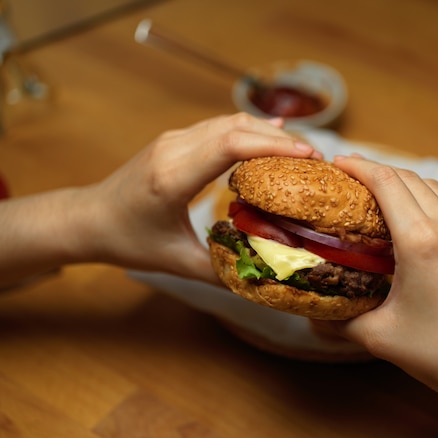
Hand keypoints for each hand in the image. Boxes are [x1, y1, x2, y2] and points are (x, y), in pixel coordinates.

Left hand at [83, 113, 320, 281]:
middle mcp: (173, 149)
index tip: (309, 157)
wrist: (88, 218)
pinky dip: (249, 130)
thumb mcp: (176, 262)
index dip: (273, 146)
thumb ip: (221, 272)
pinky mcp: (176, 140)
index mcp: (172, 177)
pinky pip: (219, 127)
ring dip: (267, 133)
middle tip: (317, 160)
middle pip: (237, 127)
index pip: (230, 145)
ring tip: (302, 152)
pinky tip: (272, 134)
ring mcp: (173, 140)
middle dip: (282, 140)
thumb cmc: (126, 240)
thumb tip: (264, 282)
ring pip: (230, 122)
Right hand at [324, 155, 437, 405]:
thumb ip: (341, 323)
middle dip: (378, 170)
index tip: (337, 162)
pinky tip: (418, 218)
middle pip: (410, 178)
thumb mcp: (380, 338)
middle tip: (351, 175)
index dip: (359, 167)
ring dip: (406, 182)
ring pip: (435, 189)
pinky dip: (429, 199)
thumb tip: (314, 319)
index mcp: (421, 240)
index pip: (386, 183)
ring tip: (381, 192)